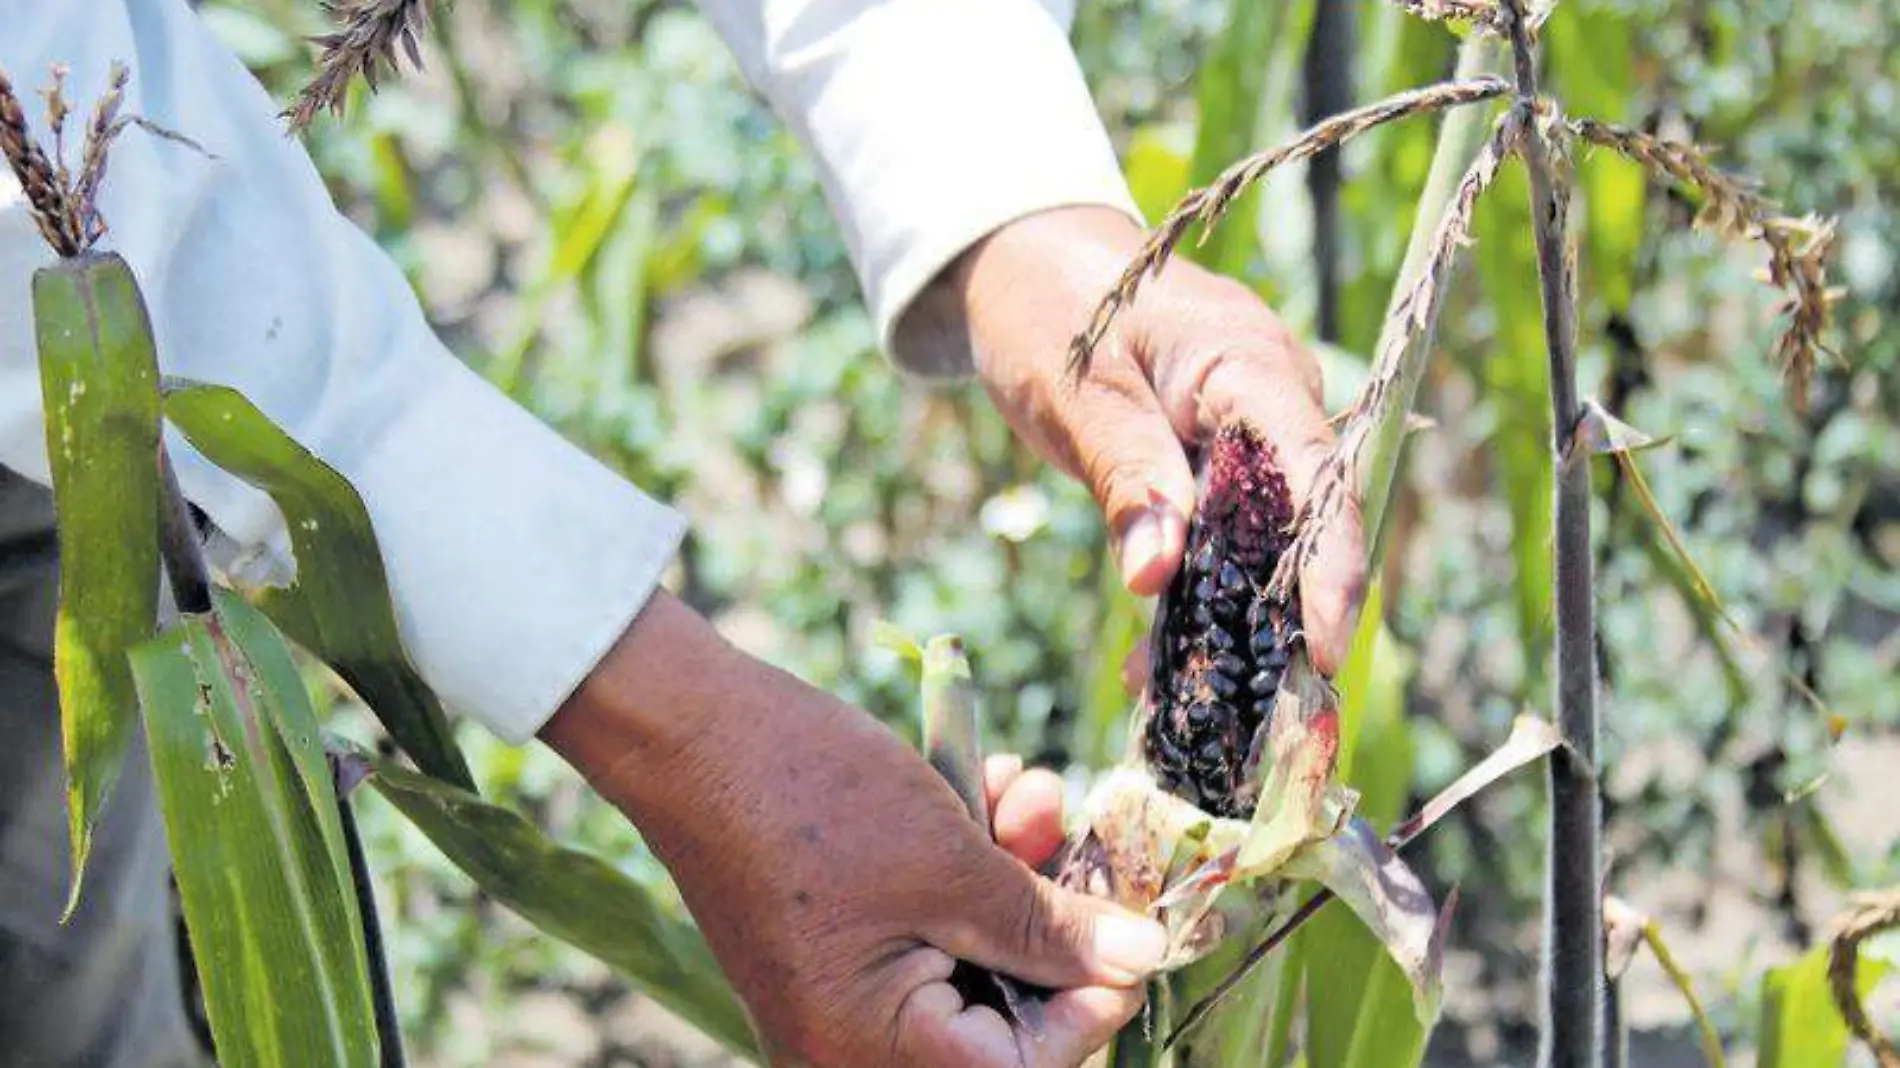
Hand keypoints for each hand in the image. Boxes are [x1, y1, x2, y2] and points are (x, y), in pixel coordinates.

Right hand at [541, 592, 1166, 1066]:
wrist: (689, 730)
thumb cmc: (814, 799)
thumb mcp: (952, 861)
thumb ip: (1048, 926)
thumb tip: (1143, 961)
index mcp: (872, 1052)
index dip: (1092, 1002)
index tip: (1134, 928)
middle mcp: (849, 1048)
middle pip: (999, 1019)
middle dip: (1050, 921)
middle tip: (1074, 831)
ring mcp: (838, 1000)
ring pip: (969, 961)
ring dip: (1012, 877)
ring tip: (1026, 787)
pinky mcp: (834, 949)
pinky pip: (925, 930)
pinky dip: (963, 870)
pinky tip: (982, 791)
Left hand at [944, 206, 1366, 673]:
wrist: (1025, 265)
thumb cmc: (1051, 309)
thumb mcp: (1077, 391)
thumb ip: (1125, 475)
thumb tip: (1157, 577)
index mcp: (1252, 368)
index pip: (1317, 474)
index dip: (1328, 565)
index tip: (1323, 647)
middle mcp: (1270, 404)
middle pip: (1301, 524)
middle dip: (1281, 621)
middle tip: (1258, 717)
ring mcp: (1246, 438)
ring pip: (1258, 545)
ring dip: (1227, 624)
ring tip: (1180, 701)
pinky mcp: (1214, 466)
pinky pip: (1220, 541)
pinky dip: (1192, 600)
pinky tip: (1149, 662)